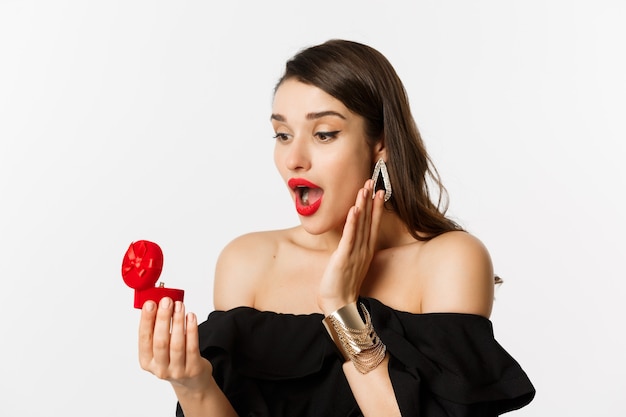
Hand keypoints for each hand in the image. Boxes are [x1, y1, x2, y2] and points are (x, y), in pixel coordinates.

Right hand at [138, 297, 212, 392]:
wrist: (191, 380)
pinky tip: (191, 317)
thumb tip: (157, 303)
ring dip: (178, 322)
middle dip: (163, 319)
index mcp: (146, 361)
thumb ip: (156, 329)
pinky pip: (192, 346)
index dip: (146, 320)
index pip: (144, 339)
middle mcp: (160, 369)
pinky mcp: (193, 369)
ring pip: (176, 344)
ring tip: (179, 306)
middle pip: (160, 341)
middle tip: (166, 301)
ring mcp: (177, 371)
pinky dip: (192, 330)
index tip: (150, 304)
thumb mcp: (160, 347)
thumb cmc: (173, 358)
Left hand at [317, 179, 384, 314]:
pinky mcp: (344, 258)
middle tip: (372, 181)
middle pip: (369, 220)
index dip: (377, 207)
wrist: (339, 304)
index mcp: (366, 250)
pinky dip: (353, 223)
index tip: (380, 191)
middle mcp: (364, 249)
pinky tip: (355, 210)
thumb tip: (351, 236)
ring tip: (364, 189)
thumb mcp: (351, 262)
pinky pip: (350, 237)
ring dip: (363, 206)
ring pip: (361, 225)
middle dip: (370, 200)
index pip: (373, 224)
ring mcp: (355, 253)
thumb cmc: (342, 284)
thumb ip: (353, 248)